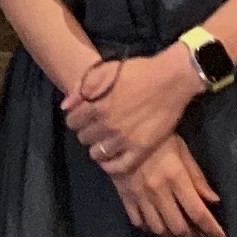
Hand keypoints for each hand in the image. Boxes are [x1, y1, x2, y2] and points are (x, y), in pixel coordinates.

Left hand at [65, 49, 199, 170]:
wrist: (171, 79)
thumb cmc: (137, 71)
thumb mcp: (104, 70)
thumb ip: (81, 87)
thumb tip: (65, 107)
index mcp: (95, 106)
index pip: (72, 123)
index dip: (77, 119)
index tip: (84, 118)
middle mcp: (107, 125)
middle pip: (83, 138)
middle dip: (87, 132)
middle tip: (97, 128)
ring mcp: (124, 139)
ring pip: (97, 154)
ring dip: (98, 148)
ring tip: (105, 142)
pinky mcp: (140, 149)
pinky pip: (119, 166)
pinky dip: (111, 165)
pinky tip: (111, 158)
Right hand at [110, 134, 225, 236]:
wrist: (120, 133)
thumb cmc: (158, 139)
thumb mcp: (182, 151)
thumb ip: (197, 177)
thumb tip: (214, 200)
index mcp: (176, 178)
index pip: (198, 212)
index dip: (212, 229)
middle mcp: (158, 192)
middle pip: (178, 226)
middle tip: (201, 235)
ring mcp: (140, 196)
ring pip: (159, 228)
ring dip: (173, 235)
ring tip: (181, 231)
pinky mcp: (125, 197)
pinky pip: (138, 222)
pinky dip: (150, 228)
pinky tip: (158, 224)